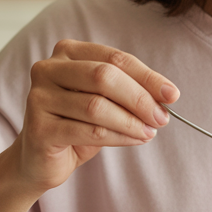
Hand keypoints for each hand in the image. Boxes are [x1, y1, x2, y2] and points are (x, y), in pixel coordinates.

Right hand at [15, 40, 178, 191]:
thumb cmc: (77, 124)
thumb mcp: (106, 101)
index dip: (147, 76)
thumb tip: (166, 96)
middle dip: (139, 98)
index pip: (114, 59)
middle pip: (104, 77)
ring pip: (96, 106)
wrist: (41, 158)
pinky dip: (118, 137)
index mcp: (67, 53)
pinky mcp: (39, 128)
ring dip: (131, 121)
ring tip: (150, 133)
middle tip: (162, 118)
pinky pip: (88, 131)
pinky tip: (134, 140)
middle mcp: (48, 69)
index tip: (172, 95)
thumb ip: (129, 92)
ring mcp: (39, 97)